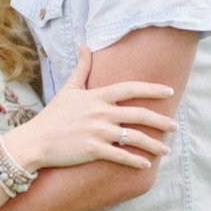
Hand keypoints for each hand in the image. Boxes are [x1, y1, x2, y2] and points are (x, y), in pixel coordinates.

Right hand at [4, 45, 176, 171]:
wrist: (35, 140)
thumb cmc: (53, 115)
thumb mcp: (68, 89)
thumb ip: (81, 68)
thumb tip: (85, 45)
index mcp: (97, 97)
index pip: (130, 89)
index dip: (152, 89)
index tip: (169, 91)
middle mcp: (101, 113)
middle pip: (140, 114)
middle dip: (161, 121)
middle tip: (175, 126)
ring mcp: (98, 132)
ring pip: (135, 138)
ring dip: (154, 144)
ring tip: (165, 149)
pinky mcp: (94, 150)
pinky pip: (122, 156)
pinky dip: (136, 161)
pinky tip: (146, 164)